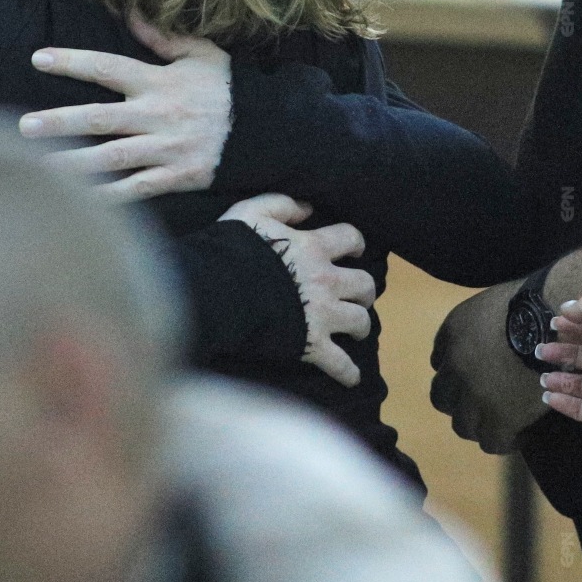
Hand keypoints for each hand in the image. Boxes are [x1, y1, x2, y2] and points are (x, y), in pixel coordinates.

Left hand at [20, 13, 231, 198]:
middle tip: (23, 127)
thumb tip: (130, 10)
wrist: (269, 131)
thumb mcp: (202, 54)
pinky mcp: (175, 178)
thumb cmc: (228, 90)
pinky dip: (106, 198)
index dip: (73, 62)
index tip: (39, 59)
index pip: (108, 68)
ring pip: (109, 159)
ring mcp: (165, 150)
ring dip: (71, 164)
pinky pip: (134, 190)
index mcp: (159, 83)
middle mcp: (158, 116)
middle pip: (98, 119)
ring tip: (36, 168)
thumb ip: (164, 35)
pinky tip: (77, 203)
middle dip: (59, 123)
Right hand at [220, 194, 375, 387]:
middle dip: (363, 289)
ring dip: (360, 324)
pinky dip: (348, 372)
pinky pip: (340, 364)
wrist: (217, 291)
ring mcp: (322, 315)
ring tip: (354, 329)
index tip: (354, 249)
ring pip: (361, 321)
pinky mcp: (312, 345)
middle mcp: (326, 281)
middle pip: (364, 284)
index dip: (356, 243)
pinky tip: (351, 377)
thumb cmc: (230, 250)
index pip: (351, 238)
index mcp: (314, 248)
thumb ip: (281, 204)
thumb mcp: (251, 212)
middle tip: (355, 293)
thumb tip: (307, 207)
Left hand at [429, 280, 549, 453]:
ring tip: (502, 422)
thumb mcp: (490, 306)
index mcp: (451, 336)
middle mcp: (455, 368)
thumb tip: (485, 342)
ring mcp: (474, 396)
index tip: (475, 381)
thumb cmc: (530, 305)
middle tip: (485, 404)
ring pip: (463, 425)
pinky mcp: (499, 418)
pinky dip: (503, 440)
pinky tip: (519, 434)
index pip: (441, 366)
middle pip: (443, 399)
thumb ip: (476, 328)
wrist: (551, 322)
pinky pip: (491, 442)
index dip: (457, 377)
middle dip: (460, 403)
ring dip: (479, 424)